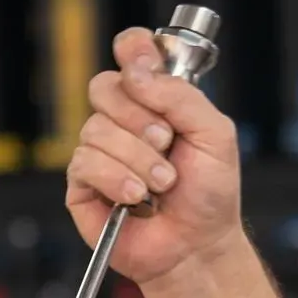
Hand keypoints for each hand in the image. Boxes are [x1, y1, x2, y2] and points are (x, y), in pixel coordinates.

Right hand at [66, 25, 243, 285]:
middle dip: (140, 119)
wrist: (197, 247)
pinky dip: (116, 179)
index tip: (145, 68)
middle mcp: (123, 119)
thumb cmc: (209, 194)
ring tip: (161, 186)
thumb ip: (182, 96)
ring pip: (96, 129)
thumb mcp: (215, 135)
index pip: (131, 52)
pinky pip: (85, 163)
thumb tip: (138, 72)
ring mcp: (100, 150)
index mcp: (155, 99)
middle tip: (167, 144)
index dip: (133, 50)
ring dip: (137, 159)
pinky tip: (136, 199)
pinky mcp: (82, 183)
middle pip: (105, 87)